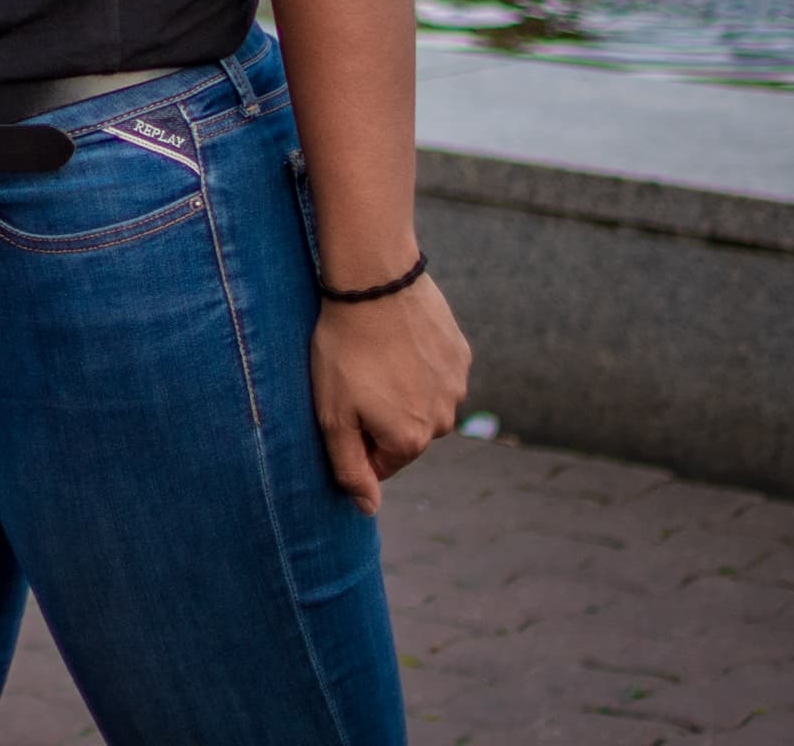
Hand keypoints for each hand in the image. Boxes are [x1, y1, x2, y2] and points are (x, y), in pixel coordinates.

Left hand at [310, 273, 470, 512]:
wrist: (374, 286)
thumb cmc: (345, 351)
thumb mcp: (332, 416)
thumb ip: (350, 469)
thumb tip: (368, 509)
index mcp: (410, 442)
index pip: (378, 461)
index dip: (353, 435)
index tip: (340, 403)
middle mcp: (444, 421)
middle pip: (403, 432)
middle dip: (379, 413)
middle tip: (354, 376)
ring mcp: (456, 387)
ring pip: (421, 401)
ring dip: (400, 387)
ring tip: (375, 355)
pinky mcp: (461, 355)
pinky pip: (435, 370)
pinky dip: (416, 361)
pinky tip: (396, 339)